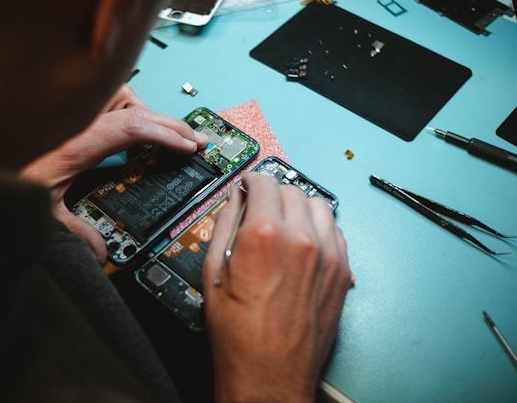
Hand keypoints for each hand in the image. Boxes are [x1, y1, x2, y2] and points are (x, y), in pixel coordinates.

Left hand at [20, 84, 207, 263]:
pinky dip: (127, 111)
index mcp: (75, 144)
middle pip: (132, 105)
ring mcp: (74, 114)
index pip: (131, 127)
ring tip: (162, 134)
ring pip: (120, 95)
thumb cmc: (4, 179)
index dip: (165, 134)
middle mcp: (77, 122)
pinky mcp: (71, 114)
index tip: (189, 146)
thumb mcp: (41, 212)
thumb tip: (100, 251)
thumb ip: (74, 231)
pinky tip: (132, 133)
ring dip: (144, 112)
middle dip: (168, 122)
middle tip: (193, 139)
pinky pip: (107, 101)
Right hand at [203, 173, 351, 402]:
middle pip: (292, 190)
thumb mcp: (214, 272)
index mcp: (264, 235)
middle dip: (273, 193)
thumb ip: (225, 224)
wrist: (269, 375)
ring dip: (299, 207)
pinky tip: (303, 242)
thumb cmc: (239, 335)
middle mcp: (301, 239)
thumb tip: (234, 199)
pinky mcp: (341, 272)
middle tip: (261, 208)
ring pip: (319, 205)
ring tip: (284, 224)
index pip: (264, 182)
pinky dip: (319, 227)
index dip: (251, 180)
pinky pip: (336, 230)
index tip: (248, 185)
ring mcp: (327, 255)